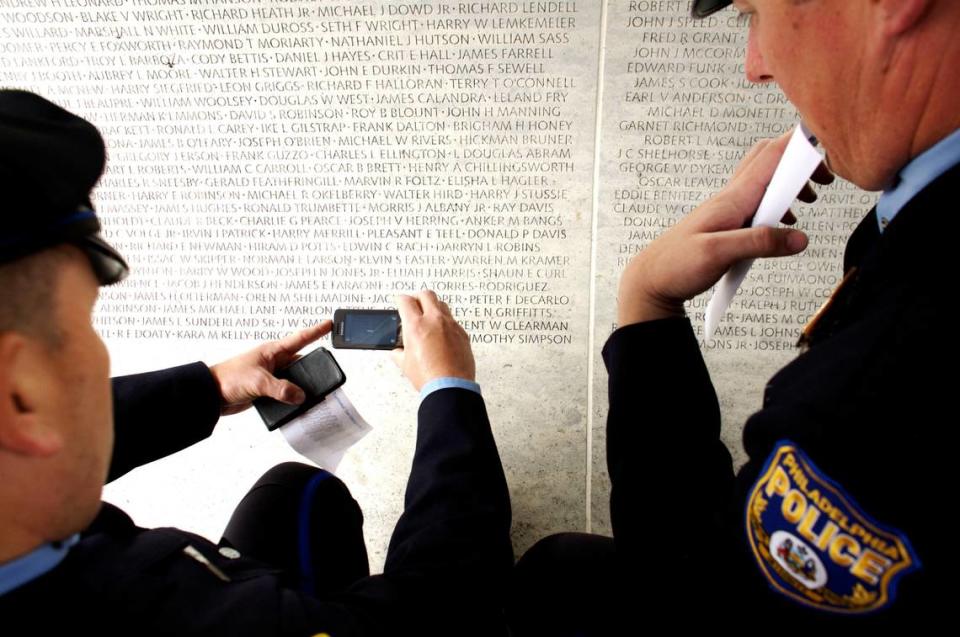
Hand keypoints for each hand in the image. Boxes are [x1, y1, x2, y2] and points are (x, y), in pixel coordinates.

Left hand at [209, 321, 331, 414]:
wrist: (211, 394)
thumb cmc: (229, 379)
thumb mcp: (258, 382)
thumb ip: (281, 389)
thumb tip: (300, 396)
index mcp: (272, 351)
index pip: (300, 338)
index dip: (316, 330)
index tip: (330, 324)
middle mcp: (274, 362)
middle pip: (302, 362)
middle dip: (314, 367)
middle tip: (328, 371)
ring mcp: (272, 376)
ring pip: (295, 380)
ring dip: (302, 387)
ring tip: (314, 394)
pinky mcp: (268, 390)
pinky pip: (286, 393)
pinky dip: (292, 399)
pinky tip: (297, 405)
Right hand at [391, 291, 474, 390]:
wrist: (451, 387)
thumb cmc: (429, 377)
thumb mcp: (405, 364)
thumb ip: (398, 352)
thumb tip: (397, 351)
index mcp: (416, 326)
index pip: (406, 301)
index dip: (400, 299)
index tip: (399, 301)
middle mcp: (434, 321)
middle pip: (426, 295)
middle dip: (417, 297)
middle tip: (414, 304)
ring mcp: (451, 326)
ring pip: (442, 305)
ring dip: (433, 307)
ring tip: (428, 317)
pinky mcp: (462, 334)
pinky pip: (453, 321)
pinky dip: (445, 323)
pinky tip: (441, 333)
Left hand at [618, 134, 833, 325]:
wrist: (650, 280)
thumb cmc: (676, 265)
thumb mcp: (718, 255)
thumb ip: (759, 243)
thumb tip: (801, 238)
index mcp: (733, 197)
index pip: (771, 155)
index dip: (800, 145)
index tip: (827, 148)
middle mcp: (731, 197)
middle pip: (769, 158)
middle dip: (800, 159)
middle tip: (825, 177)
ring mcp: (728, 208)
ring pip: (765, 179)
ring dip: (791, 183)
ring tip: (809, 201)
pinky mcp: (727, 223)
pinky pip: (757, 201)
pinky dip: (778, 204)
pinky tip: (784, 225)